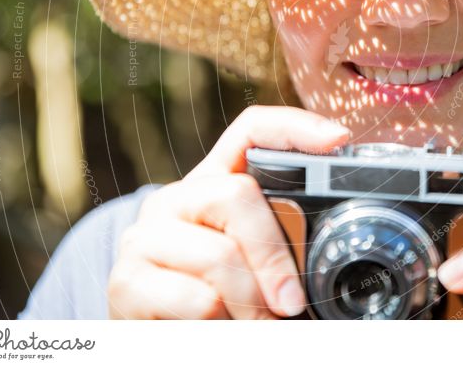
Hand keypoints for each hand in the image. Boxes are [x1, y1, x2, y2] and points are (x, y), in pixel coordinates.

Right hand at [107, 105, 350, 318]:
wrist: (154, 337)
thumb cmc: (221, 299)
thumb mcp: (255, 262)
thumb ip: (285, 243)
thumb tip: (332, 245)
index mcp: (214, 184)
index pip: (250, 131)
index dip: (293, 126)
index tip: (336, 139)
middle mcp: (176, 199)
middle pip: (236, 193)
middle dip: (274, 254)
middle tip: (291, 302)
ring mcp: (145, 237)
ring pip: (219, 255)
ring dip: (251, 304)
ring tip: (257, 324)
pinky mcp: (126, 282)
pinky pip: (197, 300)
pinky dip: (224, 326)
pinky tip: (220, 330)